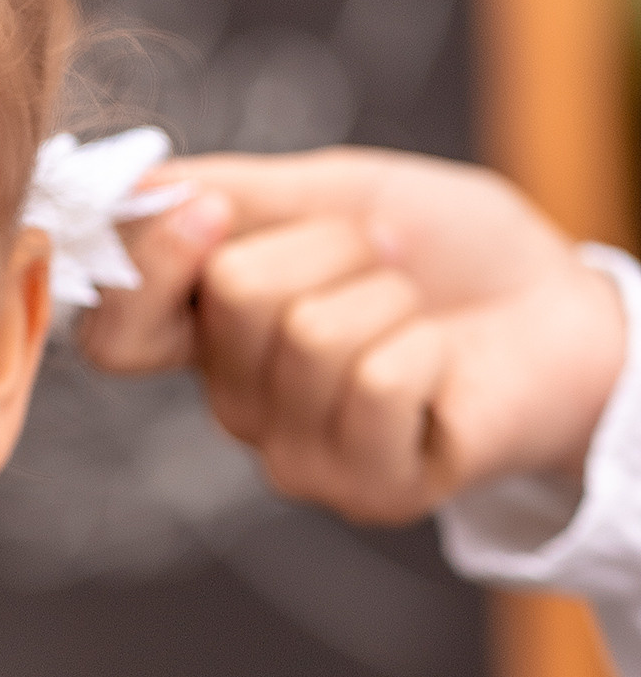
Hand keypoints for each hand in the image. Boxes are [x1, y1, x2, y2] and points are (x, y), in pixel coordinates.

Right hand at [75, 150, 626, 523]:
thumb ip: (214, 190)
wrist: (561, 304)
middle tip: (378, 260)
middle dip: (327, 245)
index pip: (116, 331)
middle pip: (233, 295)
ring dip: (387, 291)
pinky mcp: (368, 488)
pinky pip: (377, 383)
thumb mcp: (322, 189)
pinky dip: (427, 344)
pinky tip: (441, 361)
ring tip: (414, 308)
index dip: (151, 262)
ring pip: (311, 334)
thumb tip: (124, 195)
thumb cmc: (445, 252)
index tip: (215, 209)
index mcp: (208, 334)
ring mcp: (299, 455)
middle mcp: (238, 404)